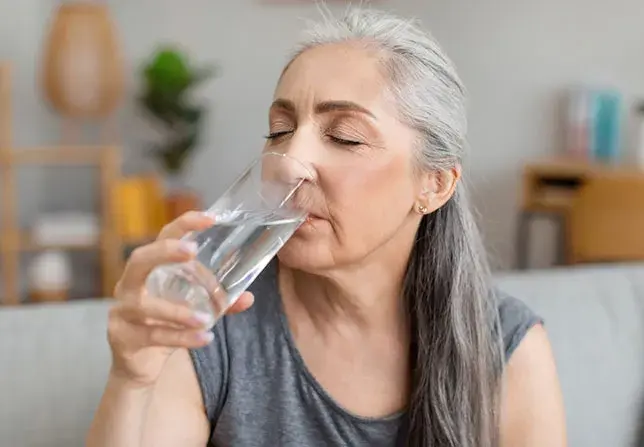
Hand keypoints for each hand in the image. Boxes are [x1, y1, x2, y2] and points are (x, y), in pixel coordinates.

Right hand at [107, 211, 254, 386]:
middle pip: (139, 260)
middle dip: (164, 252)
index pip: (163, 237)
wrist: (138, 366)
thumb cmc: (165, 325)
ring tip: (206, 318)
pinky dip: (181, 338)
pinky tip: (203, 339)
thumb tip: (248, 296)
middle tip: (192, 251)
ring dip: (177, 311)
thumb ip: (219, 302)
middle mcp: (130, 285)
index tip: (210, 217)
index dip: (184, 225)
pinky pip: (152, 336)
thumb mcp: (194, 308)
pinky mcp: (123, 338)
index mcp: (149, 270)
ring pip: (145, 305)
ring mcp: (122, 312)